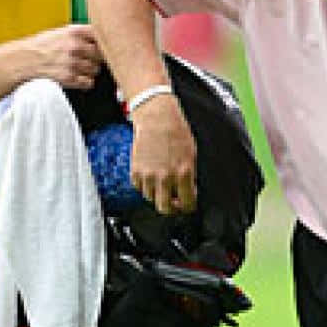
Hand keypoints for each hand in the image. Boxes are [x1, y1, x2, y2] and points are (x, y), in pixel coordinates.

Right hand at [27, 24, 102, 89]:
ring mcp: (73, 63)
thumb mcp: (63, 32)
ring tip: (77, 66)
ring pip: (96, 69)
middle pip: (102, 55)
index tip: (104, 47)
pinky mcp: (69, 78)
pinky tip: (76, 76)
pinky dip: (85, 81)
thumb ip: (83, 34)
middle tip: (87, 58)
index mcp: (75, 31)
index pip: (102, 36)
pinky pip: (89, 82)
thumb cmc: (44, 45)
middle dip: (97, 58)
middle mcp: (75, 46)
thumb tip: (104, 38)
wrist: (26, 59)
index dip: (104, 43)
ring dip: (90, 70)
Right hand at [129, 92, 196, 216]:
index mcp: (183, 172)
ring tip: (162, 183)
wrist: (156, 117)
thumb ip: (190, 175)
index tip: (188, 203)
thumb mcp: (192, 154)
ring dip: (157, 194)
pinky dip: (145, 185)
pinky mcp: (135, 171)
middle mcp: (165, 177)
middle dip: (171, 208)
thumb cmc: (176, 131)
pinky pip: (139, 188)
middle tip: (174, 203)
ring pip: (151, 198)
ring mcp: (148, 175)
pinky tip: (151, 175)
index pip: (188, 203)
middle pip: (165, 208)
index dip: (189, 205)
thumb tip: (189, 190)